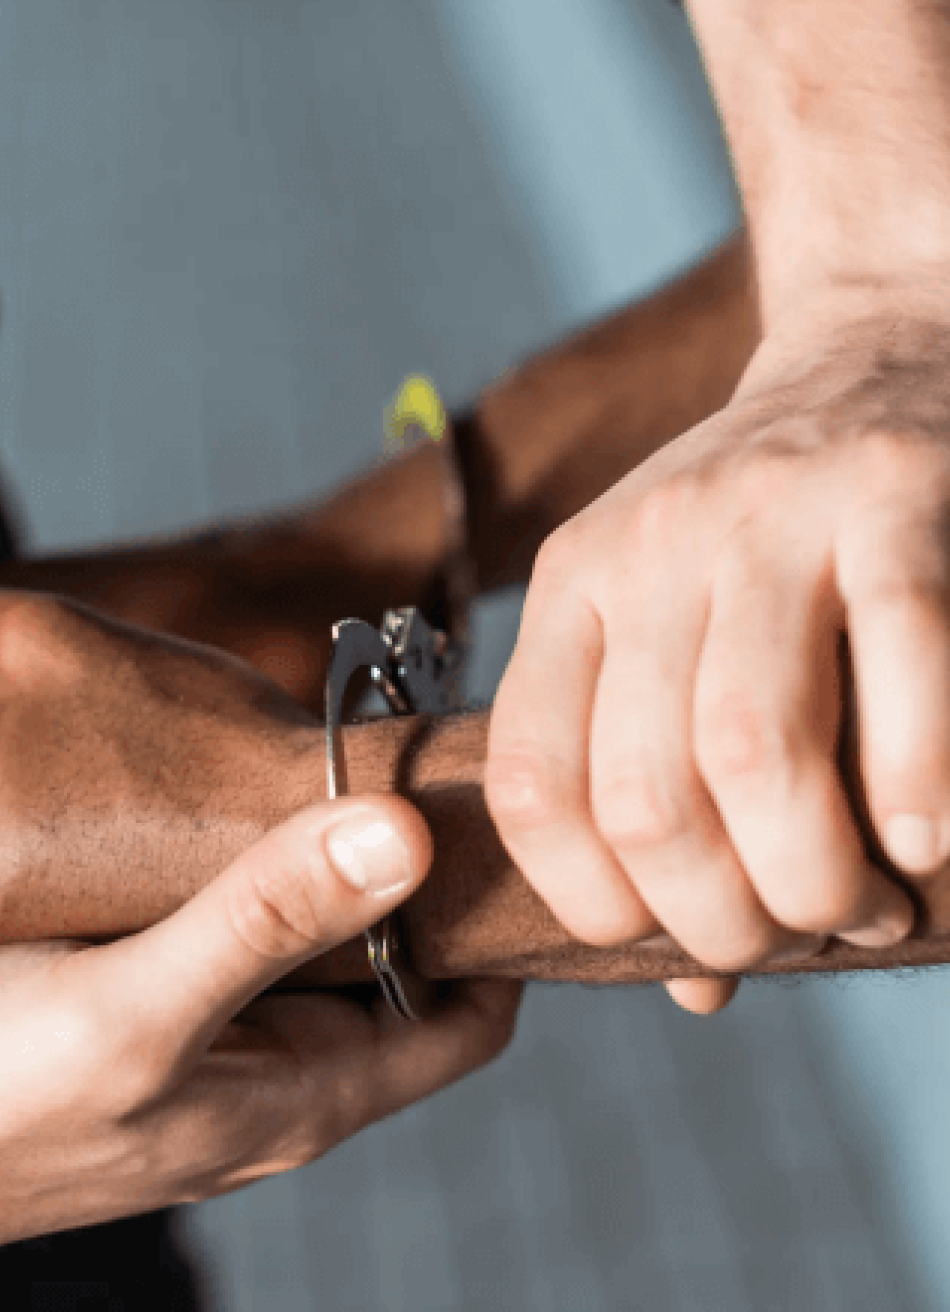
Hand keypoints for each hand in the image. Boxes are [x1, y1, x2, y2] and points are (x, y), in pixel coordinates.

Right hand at [0, 792, 520, 1243]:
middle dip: (420, 875)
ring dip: (340, 864)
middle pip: (404, 967)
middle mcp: (284, 1072)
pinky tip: (249, 813)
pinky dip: (268, 872)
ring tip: (345, 766)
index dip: (499, 927)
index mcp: (311, 1093)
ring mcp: (225, 1038)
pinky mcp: (164, 1006)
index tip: (502, 824)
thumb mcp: (135, 1015)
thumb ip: (263, 924)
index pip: (471, 1015)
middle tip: (420, 763)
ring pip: (326, 941)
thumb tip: (405, 837)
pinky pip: (251, 932)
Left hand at [484, 284, 949, 1014]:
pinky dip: (913, 780)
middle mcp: (651, 547)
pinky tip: (925, 842)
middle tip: (790, 933)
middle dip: (723, 917)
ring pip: (753, 747)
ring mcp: (769, 517)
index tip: (676, 939)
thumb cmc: (771, 554)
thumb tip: (690, 986)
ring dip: (812, 877)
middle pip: (647, 795)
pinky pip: (898, 660)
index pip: (533, 785)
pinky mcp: (893, 498)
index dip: (593, 903)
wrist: (871, 363)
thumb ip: (662, 792)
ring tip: (864, 908)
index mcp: (574, 587)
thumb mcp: (673, 639)